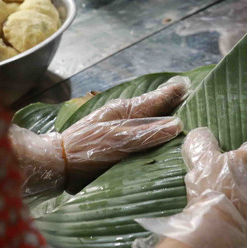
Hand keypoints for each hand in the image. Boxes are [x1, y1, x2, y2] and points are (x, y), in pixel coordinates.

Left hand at [10, 76, 190, 194]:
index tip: (187, 84)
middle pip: (151, 107)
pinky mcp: (112, 141)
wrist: (57, 163)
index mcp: (125, 111)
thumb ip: (148, 134)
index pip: (155, 100)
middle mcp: (122, 116)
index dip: (171, 94)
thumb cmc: (87, 150)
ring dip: (160, 115)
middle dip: (169, 102)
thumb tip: (177, 125)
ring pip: (144, 118)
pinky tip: (155, 136)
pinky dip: (150, 129)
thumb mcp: (119, 141)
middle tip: (188, 95)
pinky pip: (138, 131)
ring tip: (177, 113)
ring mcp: (117, 127)